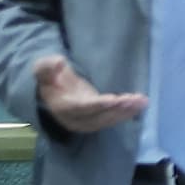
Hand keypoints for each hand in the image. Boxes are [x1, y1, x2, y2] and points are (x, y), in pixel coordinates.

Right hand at [30, 57, 146, 134]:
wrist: (53, 90)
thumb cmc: (50, 77)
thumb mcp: (43, 68)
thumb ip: (47, 67)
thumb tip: (58, 62)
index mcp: (62, 107)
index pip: (81, 108)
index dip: (97, 105)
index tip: (113, 99)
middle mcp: (74, 118)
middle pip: (98, 116)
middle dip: (117, 108)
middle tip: (134, 99)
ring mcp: (86, 121)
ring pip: (107, 119)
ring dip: (126, 112)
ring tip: (142, 101)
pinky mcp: (95, 120)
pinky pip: (111, 119)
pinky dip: (126, 114)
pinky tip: (139, 105)